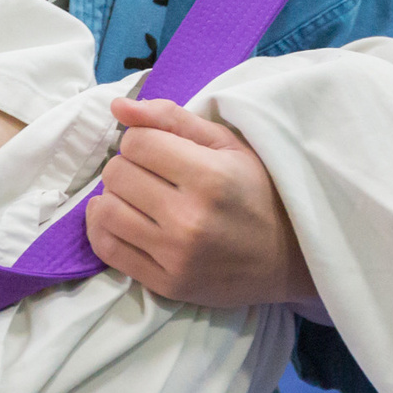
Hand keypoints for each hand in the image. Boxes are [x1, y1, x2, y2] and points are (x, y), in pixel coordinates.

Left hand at [85, 96, 314, 308]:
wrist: (288, 258)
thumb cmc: (258, 191)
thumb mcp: (228, 144)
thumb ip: (172, 119)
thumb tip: (118, 107)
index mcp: (210, 177)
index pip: (136, 142)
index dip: (142, 139)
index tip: (159, 149)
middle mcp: (189, 219)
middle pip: (117, 174)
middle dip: (128, 165)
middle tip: (151, 174)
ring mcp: (176, 257)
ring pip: (106, 210)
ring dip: (115, 197)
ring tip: (137, 197)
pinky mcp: (166, 285)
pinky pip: (107, 250)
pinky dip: (103, 228)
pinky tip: (122, 218)